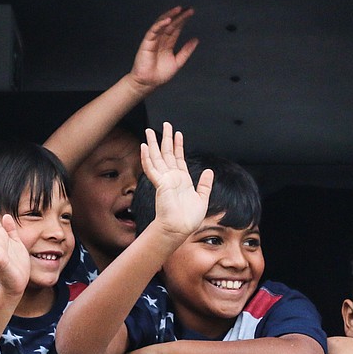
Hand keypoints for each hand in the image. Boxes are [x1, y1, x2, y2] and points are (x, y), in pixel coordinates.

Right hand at [129, 6, 198, 92]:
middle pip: (171, 25)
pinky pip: (153, 31)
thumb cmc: (159, 75)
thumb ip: (186, 51)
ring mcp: (154, 40)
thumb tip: (196, 40)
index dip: (183, 20)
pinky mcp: (147, 42)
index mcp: (168, 44)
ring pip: (162, 24)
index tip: (191, 13)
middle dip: (179, 16)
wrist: (148, 83)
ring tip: (179, 9)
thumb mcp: (178, 62)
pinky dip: (160, 24)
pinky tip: (167, 20)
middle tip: (189, 9)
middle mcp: (161, 40)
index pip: (176, 29)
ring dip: (170, 16)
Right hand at [141, 122, 212, 239]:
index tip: (178, 133)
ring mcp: (164, 180)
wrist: (179, 229)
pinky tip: (144, 147)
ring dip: (153, 144)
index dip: (178, 145)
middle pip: (167, 154)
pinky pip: (152, 168)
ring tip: (150, 131)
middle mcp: (172, 178)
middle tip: (165, 124)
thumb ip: (205, 184)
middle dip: (166, 139)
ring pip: (157, 158)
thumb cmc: (188, 218)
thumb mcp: (202, 198)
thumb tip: (209, 171)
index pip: (179, 158)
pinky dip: (147, 158)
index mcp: (182, 180)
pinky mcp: (160, 184)